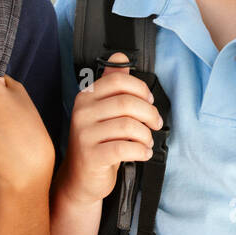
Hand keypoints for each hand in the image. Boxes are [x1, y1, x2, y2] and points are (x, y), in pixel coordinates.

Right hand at [61, 52, 161, 205]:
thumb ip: (113, 84)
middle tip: (155, 124)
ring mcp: (84, 134)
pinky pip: (125, 148)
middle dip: (149, 114)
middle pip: (127, 103)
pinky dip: (140, 151)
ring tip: (146, 142)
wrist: (80, 178)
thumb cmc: (97, 142)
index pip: (118, 80)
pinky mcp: (91, 156)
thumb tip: (120, 56)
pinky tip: (142, 153)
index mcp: (86, 97)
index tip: (150, 102)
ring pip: (128, 126)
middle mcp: (82, 112)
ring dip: (146, 135)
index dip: (141, 89)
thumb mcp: (104, 111)